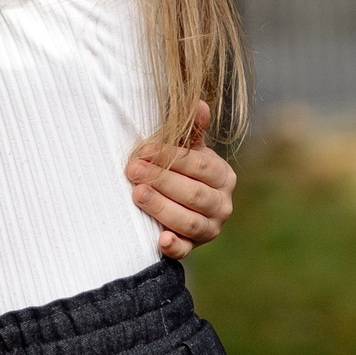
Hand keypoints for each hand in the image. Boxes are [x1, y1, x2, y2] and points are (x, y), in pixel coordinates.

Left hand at [127, 101, 236, 258]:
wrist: (178, 202)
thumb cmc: (180, 169)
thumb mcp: (187, 148)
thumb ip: (192, 130)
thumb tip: (198, 104)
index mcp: (222, 176)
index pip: (199, 166)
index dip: (171, 157)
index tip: (144, 150)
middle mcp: (222, 204)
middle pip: (194, 194)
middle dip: (161, 181)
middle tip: (132, 170)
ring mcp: (210, 228)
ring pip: (189, 221)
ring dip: (161, 207)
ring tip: (137, 194)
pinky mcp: (193, 248)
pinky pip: (185, 250)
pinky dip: (174, 246)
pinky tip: (159, 239)